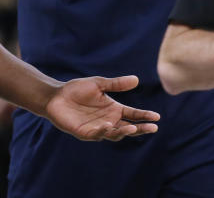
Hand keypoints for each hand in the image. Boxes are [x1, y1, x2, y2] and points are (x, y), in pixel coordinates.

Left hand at [45, 75, 159, 141]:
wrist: (56, 96)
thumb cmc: (77, 89)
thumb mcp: (99, 83)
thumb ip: (116, 84)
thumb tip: (136, 80)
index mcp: (114, 109)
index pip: (133, 114)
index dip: (144, 116)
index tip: (157, 117)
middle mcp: (109, 120)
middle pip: (128, 127)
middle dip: (141, 128)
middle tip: (153, 128)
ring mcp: (98, 128)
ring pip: (115, 134)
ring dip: (124, 132)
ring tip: (132, 128)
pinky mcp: (86, 133)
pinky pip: (98, 134)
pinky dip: (104, 130)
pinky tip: (109, 125)